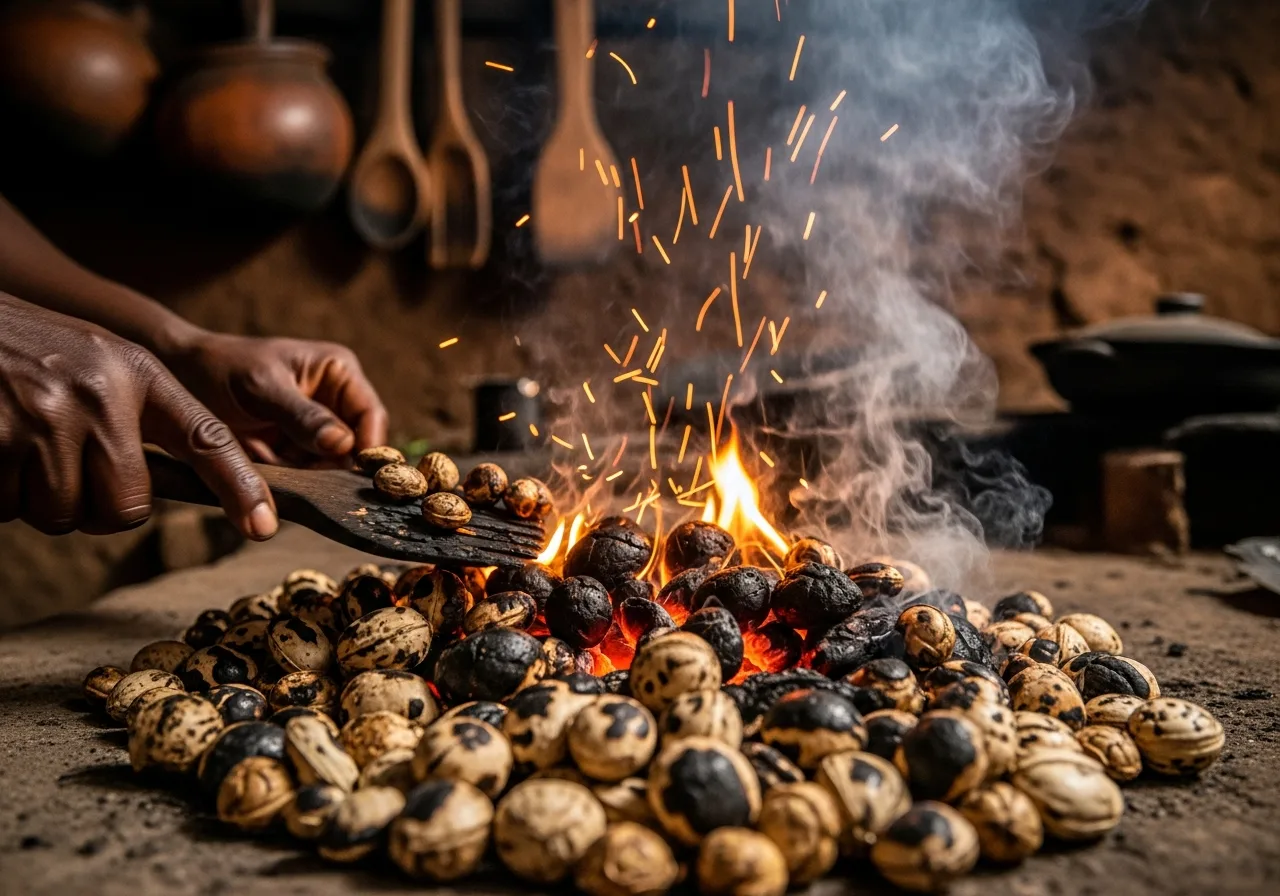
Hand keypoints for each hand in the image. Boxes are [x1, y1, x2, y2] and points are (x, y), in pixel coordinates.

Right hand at [0, 294, 277, 537]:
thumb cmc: (23, 349)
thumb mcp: (94, 362)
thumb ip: (133, 417)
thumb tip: (150, 495)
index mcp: (136, 373)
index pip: (207, 437)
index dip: (239, 486)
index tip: (263, 526)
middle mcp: (101, 394)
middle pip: (127, 508)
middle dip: (95, 506)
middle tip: (60, 465)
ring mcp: (46, 417)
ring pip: (64, 516)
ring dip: (37, 500)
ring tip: (18, 444)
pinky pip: (10, 510)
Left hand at [163, 333, 387, 466]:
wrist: (175, 378)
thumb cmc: (221, 369)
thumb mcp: (262, 387)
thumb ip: (303, 415)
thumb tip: (343, 445)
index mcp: (338, 373)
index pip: (371, 416)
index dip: (370, 447)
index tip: (357, 476)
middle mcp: (334, 403)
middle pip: (357, 448)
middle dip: (340, 470)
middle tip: (324, 493)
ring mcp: (314, 432)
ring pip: (332, 468)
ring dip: (316, 482)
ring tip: (294, 488)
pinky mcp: (293, 455)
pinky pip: (306, 478)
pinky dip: (296, 487)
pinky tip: (280, 488)